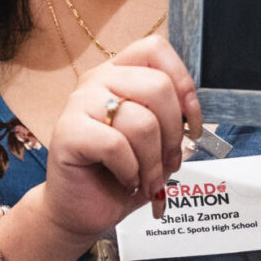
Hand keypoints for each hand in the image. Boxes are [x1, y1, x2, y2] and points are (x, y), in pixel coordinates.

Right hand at [38, 35, 204, 245]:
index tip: (191, 124)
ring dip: (154, 161)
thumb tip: (194, 117)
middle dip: (173, 134)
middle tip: (169, 162)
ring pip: (142, 121)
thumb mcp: (155, 143)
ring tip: (147, 179)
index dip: (183, 83)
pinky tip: (126, 180)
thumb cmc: (119, 174)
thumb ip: (172, 119)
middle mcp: (97, 81)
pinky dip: (131, 170)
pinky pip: (116, 145)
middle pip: (157, 86)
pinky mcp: (67, 132)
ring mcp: (78, 104)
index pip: (155, 50)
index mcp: (119, 74)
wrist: (80, 210)